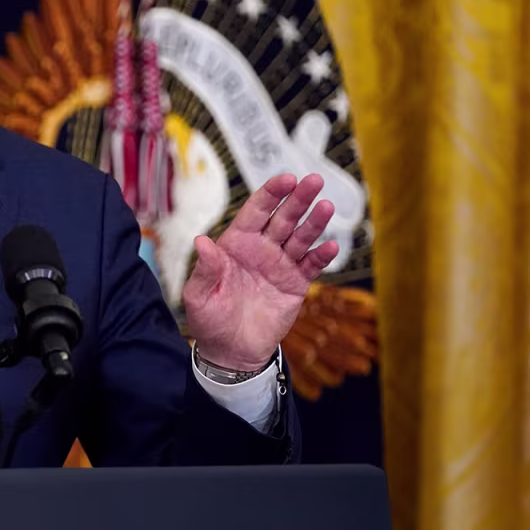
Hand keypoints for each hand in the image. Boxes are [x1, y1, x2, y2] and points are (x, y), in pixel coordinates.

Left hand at [182, 174, 337, 372]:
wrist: (231, 351)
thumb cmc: (209, 319)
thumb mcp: (199, 295)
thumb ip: (205, 269)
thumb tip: (201, 241)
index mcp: (235, 244)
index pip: (255, 212)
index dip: (270, 194)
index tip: (286, 179)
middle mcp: (261, 249)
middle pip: (283, 218)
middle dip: (298, 199)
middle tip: (314, 181)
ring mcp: (280, 265)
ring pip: (300, 238)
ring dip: (314, 222)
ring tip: (327, 206)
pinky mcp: (295, 284)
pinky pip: (311, 266)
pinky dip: (321, 257)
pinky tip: (331, 246)